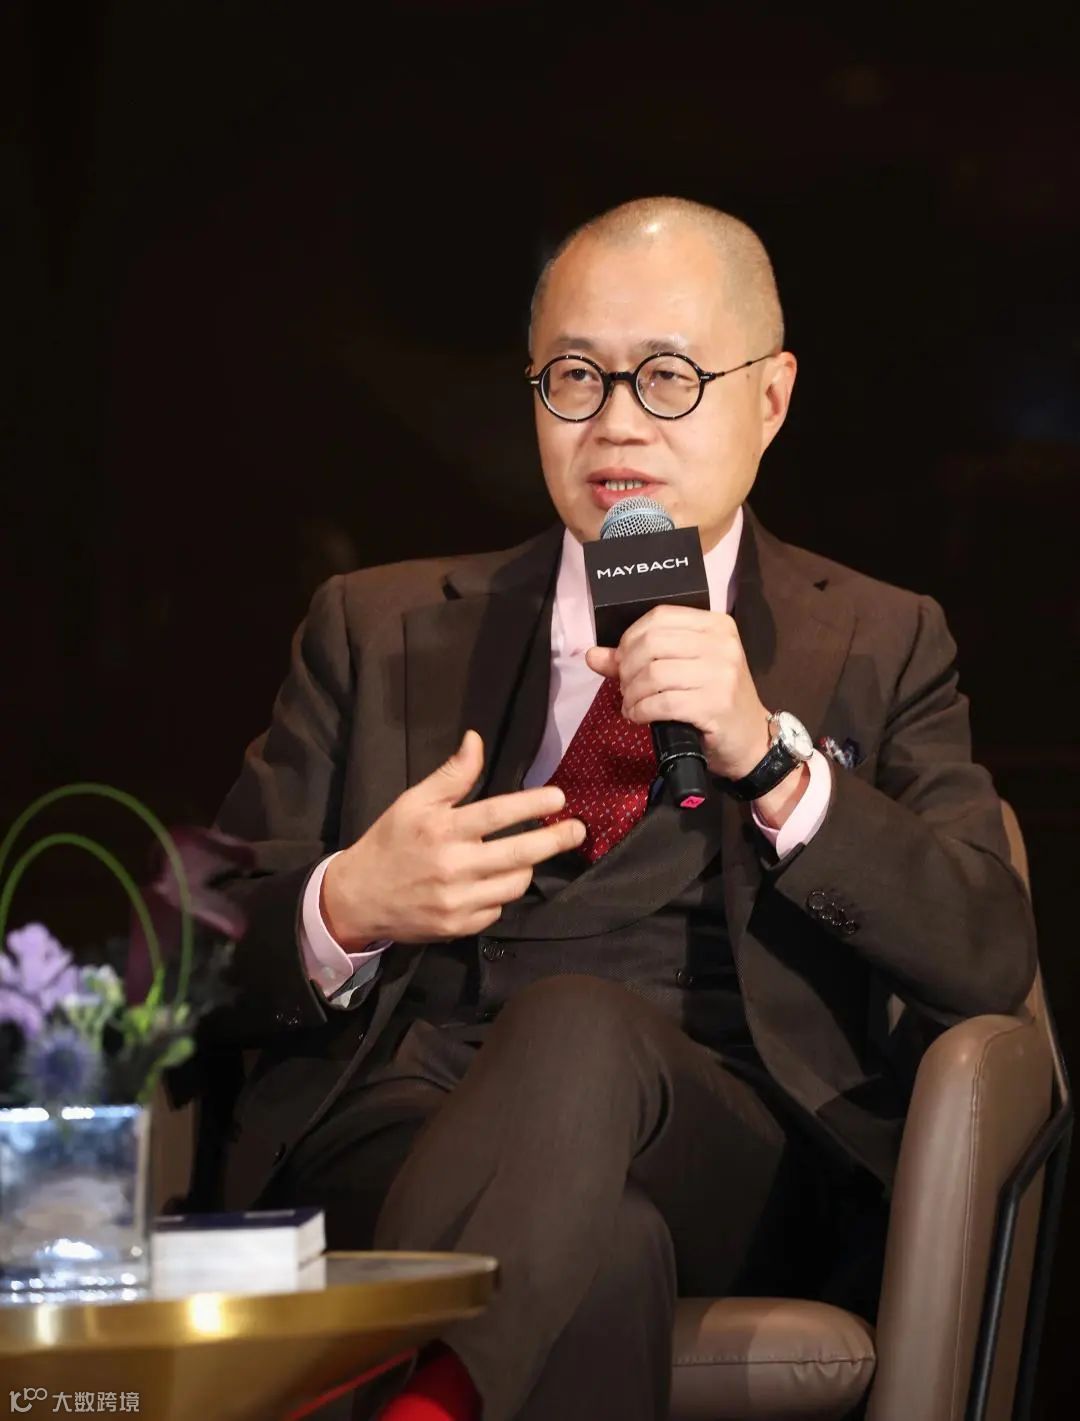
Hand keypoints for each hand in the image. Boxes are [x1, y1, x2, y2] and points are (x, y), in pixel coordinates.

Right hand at [321, 730, 585, 946]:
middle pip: (519, 854)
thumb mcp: (413, 801)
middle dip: (554, 840)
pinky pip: (497, 908)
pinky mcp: (459, 927)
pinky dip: (501, 893)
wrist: (357, 898)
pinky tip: (493, 881)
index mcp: (441, 830)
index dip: (532, 804)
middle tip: (578, 829)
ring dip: (528, 866)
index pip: (497, 814)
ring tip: (527, 853)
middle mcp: (452, 866)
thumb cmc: (389, 842)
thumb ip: (450, 775)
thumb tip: (476, 740)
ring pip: (515, 884)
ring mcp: (457, 901)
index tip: (559, 797)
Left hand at [584, 605, 772, 780]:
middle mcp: (721, 644)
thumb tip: (592, 655)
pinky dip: (640, 711)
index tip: (623, 661)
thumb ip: (638, 658)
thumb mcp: (684, 670)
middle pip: (652, 644)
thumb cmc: (715, 700)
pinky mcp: (714, 704)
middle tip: (625, 687)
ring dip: (631, 693)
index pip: (659, 617)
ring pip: (653, 674)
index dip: (630, 638)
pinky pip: (661, 703)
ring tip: (631, 704)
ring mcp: (720, 674)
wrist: (751, 740)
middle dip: (627, 668)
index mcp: (716, 625)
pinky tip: (638, 716)